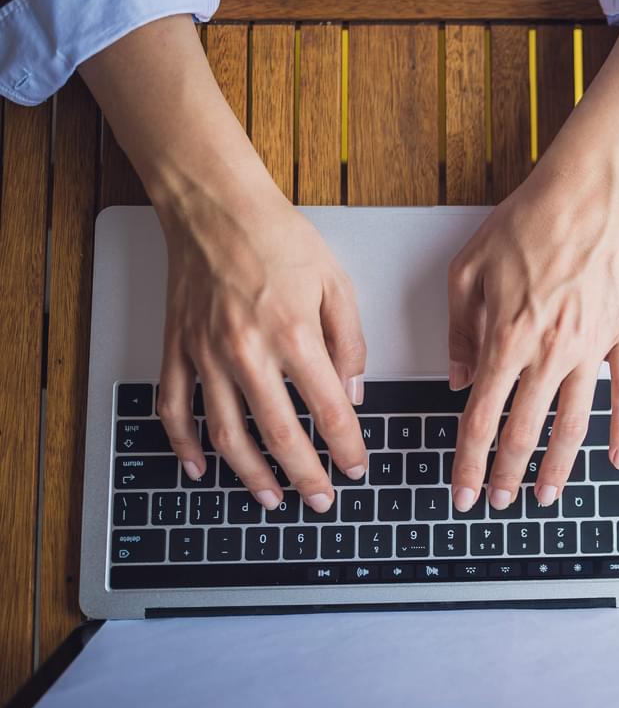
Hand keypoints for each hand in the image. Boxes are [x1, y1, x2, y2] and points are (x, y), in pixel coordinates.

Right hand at [154, 186, 367, 513]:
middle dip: (305, 476)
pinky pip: (175, 408)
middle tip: (320, 500)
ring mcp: (206, 354)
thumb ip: (350, 342)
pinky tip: (200, 468)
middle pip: (280, 434)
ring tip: (272, 497)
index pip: (330, 410)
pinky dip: (184, 444)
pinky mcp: (177, 348)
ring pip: (226, 433)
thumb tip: (355, 391)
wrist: (216, 207)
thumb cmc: (279, 238)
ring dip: (250, 474)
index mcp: (294, 335)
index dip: (346, 447)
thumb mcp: (336, 283)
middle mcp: (247, 351)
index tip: (355, 468)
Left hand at [447, 169, 618, 511]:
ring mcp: (591, 349)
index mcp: (506, 340)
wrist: (584, 197)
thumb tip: (458, 381)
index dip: (470, 464)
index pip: (481, 420)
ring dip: (559, 467)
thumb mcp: (466, 272)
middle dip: (508, 476)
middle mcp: (549, 353)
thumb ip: (458, 332)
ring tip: (548, 495)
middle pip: (524, 432)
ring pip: (574, 425)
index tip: (464, 492)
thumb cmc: (525, 225)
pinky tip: (617, 459)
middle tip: (500, 502)